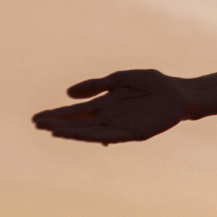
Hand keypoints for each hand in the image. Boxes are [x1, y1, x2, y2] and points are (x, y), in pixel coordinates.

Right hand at [32, 69, 192, 144]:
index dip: (56, 114)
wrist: (180, 93)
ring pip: (91, 132)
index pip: (75, 111)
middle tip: (37, 125)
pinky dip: (95, 137)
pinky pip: (111, 136)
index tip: (37, 117)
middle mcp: (109, 117)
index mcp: (105, 103)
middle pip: (78, 123)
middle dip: (58, 124)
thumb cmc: (153, 84)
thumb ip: (96, 85)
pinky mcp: (134, 133)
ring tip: (52, 131)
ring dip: (72, 132)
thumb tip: (68, 93)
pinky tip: (81, 135)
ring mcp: (120, 125)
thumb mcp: (120, 79)